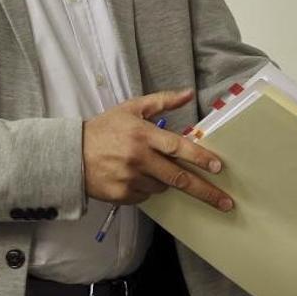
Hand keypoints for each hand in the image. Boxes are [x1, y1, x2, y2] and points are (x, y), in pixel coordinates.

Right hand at [82, 89, 231, 209]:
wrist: (71, 154)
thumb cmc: (103, 129)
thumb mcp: (130, 108)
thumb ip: (161, 101)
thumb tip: (188, 93)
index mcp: (142, 135)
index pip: (178, 147)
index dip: (200, 158)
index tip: (218, 167)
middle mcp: (139, 158)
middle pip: (179, 178)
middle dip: (205, 191)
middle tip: (225, 201)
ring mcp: (131, 179)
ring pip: (163, 186)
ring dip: (165, 180)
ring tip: (150, 168)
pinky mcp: (123, 195)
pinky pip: (147, 195)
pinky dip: (147, 188)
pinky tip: (134, 176)